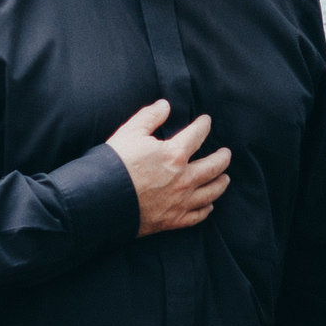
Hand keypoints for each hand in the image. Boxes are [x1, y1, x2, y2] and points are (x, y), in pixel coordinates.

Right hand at [107, 99, 230, 235]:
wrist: (99, 201)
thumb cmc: (114, 165)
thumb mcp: (129, 133)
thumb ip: (149, 117)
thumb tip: (165, 105)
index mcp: (175, 155)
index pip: (197, 135)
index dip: (203, 125)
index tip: (206, 121)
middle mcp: (183, 179)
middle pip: (214, 167)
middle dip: (223, 158)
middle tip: (226, 153)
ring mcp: (180, 202)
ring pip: (211, 192)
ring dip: (221, 183)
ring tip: (225, 178)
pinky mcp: (172, 220)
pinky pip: (197, 216)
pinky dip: (206, 209)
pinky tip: (209, 205)